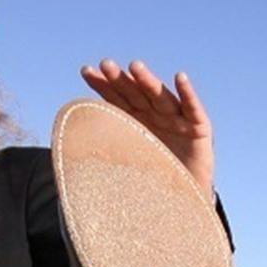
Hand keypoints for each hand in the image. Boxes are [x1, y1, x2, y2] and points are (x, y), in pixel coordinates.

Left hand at [79, 59, 214, 195]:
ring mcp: (177, 121)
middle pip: (136, 94)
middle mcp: (155, 117)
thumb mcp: (123, 168)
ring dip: (148, 81)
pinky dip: (188, 94)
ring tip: (135, 67)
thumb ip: (103, 156)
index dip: (103, 85)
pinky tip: (180, 77)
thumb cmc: (150, 185)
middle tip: (106, 64)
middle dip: (121, 79)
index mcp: (135, 124)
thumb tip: (68, 149)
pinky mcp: (199, 130)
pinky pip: (193, 109)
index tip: (86, 71)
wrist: (183, 203)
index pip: (116, 100)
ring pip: (160, 98)